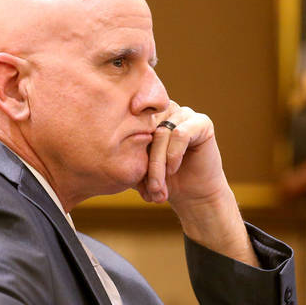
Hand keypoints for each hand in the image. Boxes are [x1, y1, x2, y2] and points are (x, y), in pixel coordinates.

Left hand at [138, 100, 255, 265]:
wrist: (193, 195)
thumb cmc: (163, 181)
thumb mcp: (137, 169)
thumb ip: (124, 156)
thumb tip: (104, 149)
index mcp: (148, 116)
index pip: (130, 123)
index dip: (127, 149)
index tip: (130, 177)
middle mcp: (166, 109)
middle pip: (145, 128)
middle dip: (144, 162)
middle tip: (148, 189)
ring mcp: (184, 113)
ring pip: (161, 133)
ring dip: (158, 164)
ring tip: (158, 187)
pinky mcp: (202, 122)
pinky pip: (180, 134)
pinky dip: (173, 156)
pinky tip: (173, 170)